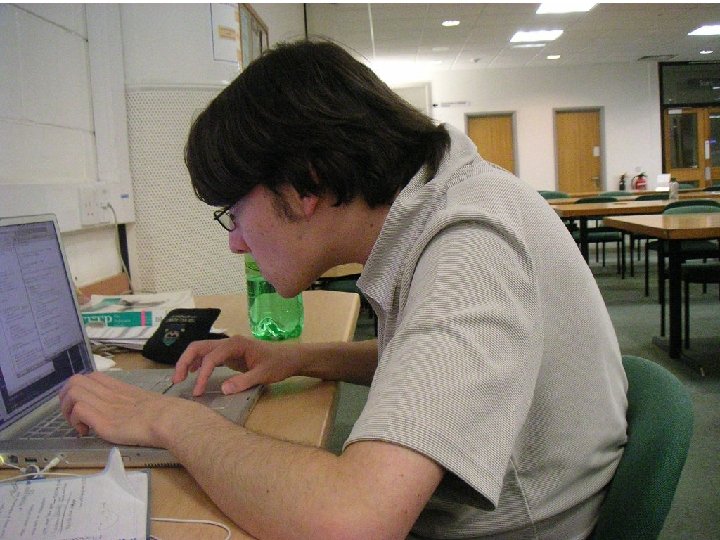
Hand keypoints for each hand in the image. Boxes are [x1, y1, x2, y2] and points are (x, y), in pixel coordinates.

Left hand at [59, 372, 194, 446]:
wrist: (170, 420)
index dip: (81, 388)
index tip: (85, 405)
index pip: (91, 377)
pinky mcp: (103, 420)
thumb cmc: (166, 414)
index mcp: (120, 388)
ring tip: (79, 425)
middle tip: (75, 416)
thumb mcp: (147, 402)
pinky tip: (86, 432)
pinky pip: (78, 410)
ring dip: (67, 410)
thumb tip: (134, 412)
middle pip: (75, 380)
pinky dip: (75, 421)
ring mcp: (106, 405)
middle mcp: (109, 393)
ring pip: (72, 392)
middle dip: (66, 399)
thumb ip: (135, 403)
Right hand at [173, 335, 301, 395]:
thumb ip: (244, 381)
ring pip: (201, 350)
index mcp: (236, 344)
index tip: (198, 391)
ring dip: (189, 362)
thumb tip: (224, 390)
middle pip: (199, 347)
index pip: (211, 357)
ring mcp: (228, 347)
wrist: (289, 358)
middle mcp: (228, 342)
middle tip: (176, 381)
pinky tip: (193, 374)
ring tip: (180, 379)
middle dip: (185, 362)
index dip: (202, 374)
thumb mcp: (264, 374)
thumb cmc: (278, 364)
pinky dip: (198, 363)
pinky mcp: (229, 354)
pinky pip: (208, 356)